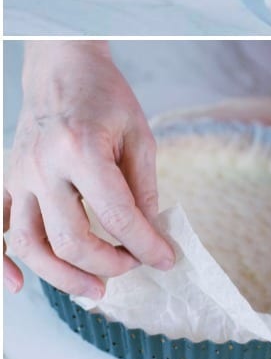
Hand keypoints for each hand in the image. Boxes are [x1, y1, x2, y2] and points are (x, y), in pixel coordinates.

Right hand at [5, 42, 174, 297]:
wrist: (62, 69)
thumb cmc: (106, 99)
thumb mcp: (138, 135)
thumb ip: (144, 187)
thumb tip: (151, 234)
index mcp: (82, 149)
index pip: (116, 214)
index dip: (144, 243)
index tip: (166, 259)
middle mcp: (42, 166)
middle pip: (70, 239)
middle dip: (108, 263)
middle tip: (133, 266)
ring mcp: (17, 176)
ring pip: (29, 245)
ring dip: (62, 276)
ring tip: (97, 289)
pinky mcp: (4, 181)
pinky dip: (3, 263)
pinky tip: (22, 284)